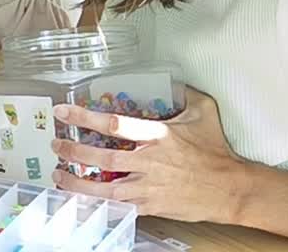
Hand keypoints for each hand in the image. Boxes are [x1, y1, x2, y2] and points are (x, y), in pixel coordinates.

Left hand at [51, 88, 248, 222]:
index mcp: (159, 135)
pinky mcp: (151, 206)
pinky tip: (82, 199)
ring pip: (105, 188)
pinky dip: (98, 203)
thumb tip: (173, 80)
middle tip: (57, 144)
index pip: (114, 124)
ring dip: (78, 182)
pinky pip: (119, 207)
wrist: (231, 189)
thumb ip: (184, 93)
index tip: (63, 111)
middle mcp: (150, 161)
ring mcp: (149, 187)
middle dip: (74, 151)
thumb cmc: (216, 151)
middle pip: (103, 157)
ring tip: (59, 175)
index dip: (85, 116)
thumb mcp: (203, 111)